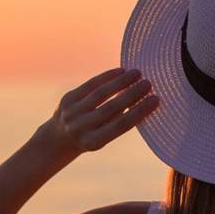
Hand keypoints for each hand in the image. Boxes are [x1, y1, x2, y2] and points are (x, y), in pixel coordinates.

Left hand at [40, 67, 159, 155]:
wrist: (58, 138)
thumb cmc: (91, 137)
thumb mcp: (104, 137)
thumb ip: (119, 121)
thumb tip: (143, 100)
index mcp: (93, 142)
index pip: (120, 125)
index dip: (139, 112)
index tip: (156, 100)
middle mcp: (80, 128)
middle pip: (111, 108)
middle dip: (132, 95)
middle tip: (149, 83)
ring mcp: (72, 112)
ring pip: (100, 94)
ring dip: (121, 82)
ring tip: (137, 73)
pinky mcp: (68, 99)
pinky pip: (90, 85)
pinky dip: (107, 77)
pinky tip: (121, 71)